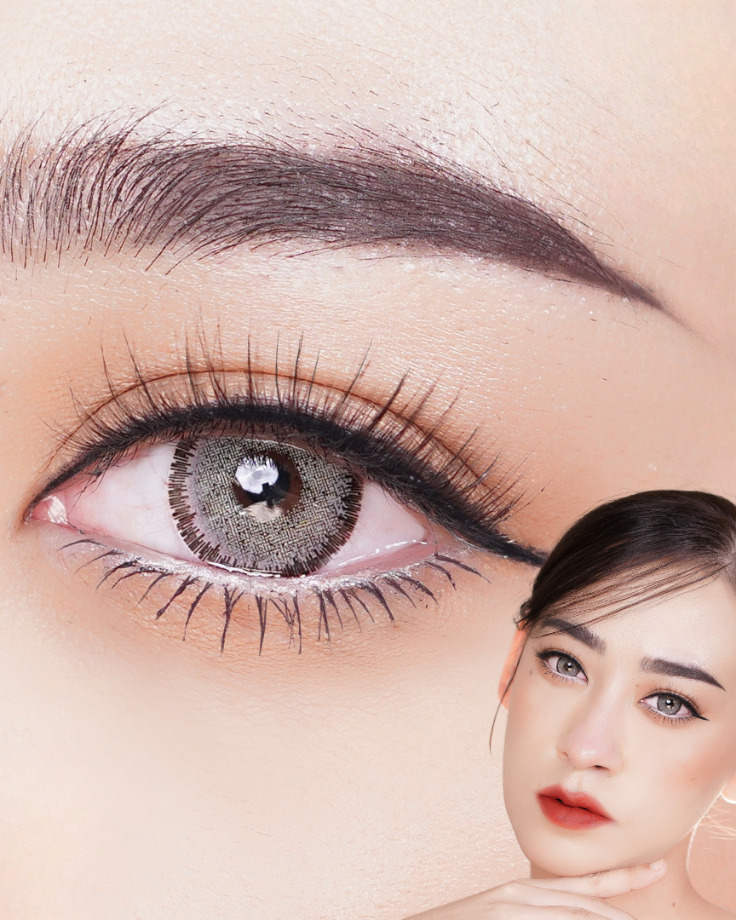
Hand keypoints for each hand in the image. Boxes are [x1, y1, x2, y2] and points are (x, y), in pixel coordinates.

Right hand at [403, 860, 666, 918]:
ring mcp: (512, 910)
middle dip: (624, 915)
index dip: (623, 877)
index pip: (583, 888)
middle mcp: (520, 898)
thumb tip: (559, 910)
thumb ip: (532, 911)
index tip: (656, 866)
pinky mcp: (504, 917)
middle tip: (656, 893)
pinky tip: (603, 919)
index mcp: (521, 895)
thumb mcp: (498, 915)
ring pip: (577, 916)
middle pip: (589, 908)